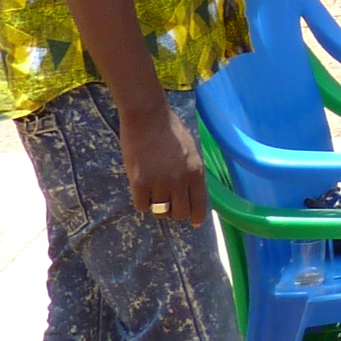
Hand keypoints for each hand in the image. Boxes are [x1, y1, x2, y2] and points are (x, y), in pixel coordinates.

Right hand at [120, 98, 208, 224]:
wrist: (148, 117)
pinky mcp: (140, 183)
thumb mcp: (191, 150)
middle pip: (180, 213)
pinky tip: (142, 192)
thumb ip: (192, 171)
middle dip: (176, 212)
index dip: (197, 217)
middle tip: (170, 205)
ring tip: (155, 196)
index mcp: (196, 172)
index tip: (194, 223)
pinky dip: (143, 203)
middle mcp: (180, 181)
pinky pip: (142, 206)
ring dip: (158, 207)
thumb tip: (191, 191)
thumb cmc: (171, 130)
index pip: (200, 204)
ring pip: (160, 212)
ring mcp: (159, 183)